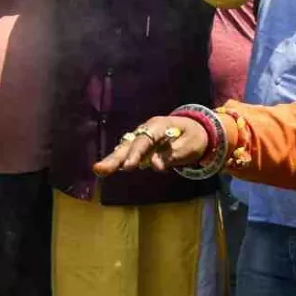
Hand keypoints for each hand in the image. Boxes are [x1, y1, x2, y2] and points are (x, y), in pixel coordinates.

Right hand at [92, 116, 207, 175]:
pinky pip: (128, 152)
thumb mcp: (190, 146)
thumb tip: (154, 166)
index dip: (136, 154)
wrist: (197, 128)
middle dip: (115, 157)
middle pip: (128, 144)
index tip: (128, 167)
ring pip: (125, 148)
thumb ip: (172, 155)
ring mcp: (141, 136)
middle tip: (99, 169)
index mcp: (159, 125)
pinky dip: (118, 160)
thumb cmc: (194, 137)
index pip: (144, 140)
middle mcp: (146, 129)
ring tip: (99, 170)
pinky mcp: (141, 145)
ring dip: (112, 159)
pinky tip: (107, 168)